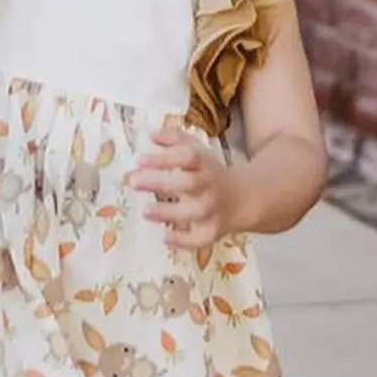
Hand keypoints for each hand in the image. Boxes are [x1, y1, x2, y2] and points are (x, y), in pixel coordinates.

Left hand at [128, 126, 237, 251]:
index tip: (140, 160)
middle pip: (188, 183)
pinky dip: (184, 240)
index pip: (187, 157)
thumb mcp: (196, 151)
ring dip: (169, 212)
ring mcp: (212, 209)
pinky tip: (165, 237)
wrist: (242, 199)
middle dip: (161, 182)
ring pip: (194, 212)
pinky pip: (200, 239)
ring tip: (145, 211)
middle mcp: (209, 185)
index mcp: (204, 164)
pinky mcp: (213, 230)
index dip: (165, 158)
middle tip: (134, 181)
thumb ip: (175, 140)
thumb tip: (152, 135)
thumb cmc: (208, 174)